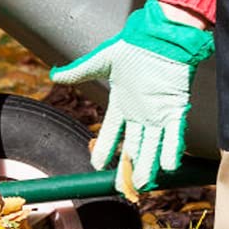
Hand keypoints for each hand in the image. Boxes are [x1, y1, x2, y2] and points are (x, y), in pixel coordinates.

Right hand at [50, 0, 213, 189]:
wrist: (158, 39)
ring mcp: (157, 114)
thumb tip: (54, 75)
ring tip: (143, 185)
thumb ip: (79, 71)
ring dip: (148, 166)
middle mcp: (139, 114)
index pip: (111, 134)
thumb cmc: (131, 47)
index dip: (105, 150)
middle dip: (127, 168)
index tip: (96, 166)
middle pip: (132, 147)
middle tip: (122, 188)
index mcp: (121, 104)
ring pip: (152, 147)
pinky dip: (170, 151)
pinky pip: (173, 135)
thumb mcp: (101, 61)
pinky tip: (167, 167)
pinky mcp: (175, 110)